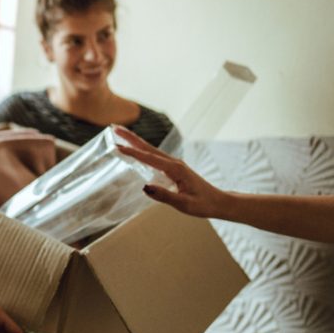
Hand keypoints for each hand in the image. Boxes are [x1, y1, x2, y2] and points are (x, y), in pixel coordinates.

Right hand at [113, 125, 231, 217]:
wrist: (219, 202)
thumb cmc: (203, 204)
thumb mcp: (184, 204)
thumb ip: (164, 196)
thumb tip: (144, 187)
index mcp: (175, 169)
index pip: (149, 159)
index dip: (132, 152)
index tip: (116, 147)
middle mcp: (174, 163)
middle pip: (148, 147)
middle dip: (131, 137)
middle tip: (114, 128)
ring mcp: (174, 164)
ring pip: (150, 150)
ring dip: (135, 141)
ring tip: (120, 134)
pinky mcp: (173, 168)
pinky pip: (154, 156)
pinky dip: (142, 150)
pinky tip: (136, 150)